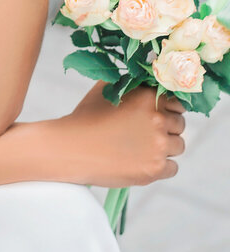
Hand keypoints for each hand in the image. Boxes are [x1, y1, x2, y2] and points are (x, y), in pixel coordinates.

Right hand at [61, 80, 186, 188]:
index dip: (167, 109)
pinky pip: (173, 168)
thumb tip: (146, 83)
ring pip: (178, 146)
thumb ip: (130, 85)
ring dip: (165, 148)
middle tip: (145, 134)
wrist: (71, 148)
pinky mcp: (155, 168)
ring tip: (142, 149)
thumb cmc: (86, 118)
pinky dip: (161, 167)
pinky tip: (142, 162)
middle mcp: (158, 119)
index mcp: (148, 97)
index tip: (155, 117)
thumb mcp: (106, 90)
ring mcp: (158, 145)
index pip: (177, 103)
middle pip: (180, 125)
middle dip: (166, 129)